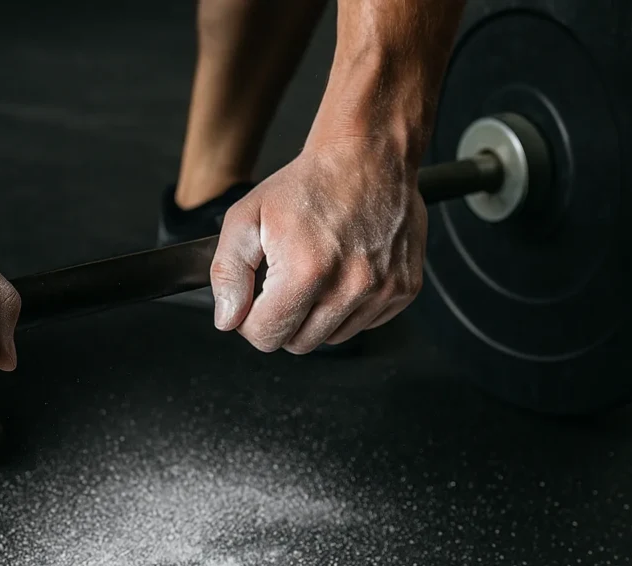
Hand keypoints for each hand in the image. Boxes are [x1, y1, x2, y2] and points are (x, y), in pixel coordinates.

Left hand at [210, 137, 426, 352]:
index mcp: (307, 272)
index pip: (267, 335)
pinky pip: (364, 324)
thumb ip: (228, 273)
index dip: (250, 321)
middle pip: (298, 343)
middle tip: (283, 283)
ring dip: (315, 316)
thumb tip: (227, 318)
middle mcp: (350, 286)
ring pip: (331, 338)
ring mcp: (383, 290)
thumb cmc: (308, 184)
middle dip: (283, 320)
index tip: (253, 301)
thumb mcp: (246, 218)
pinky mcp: (404, 290)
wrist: (368, 155)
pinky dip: (348, 308)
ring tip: (315, 273)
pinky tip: (342, 272)